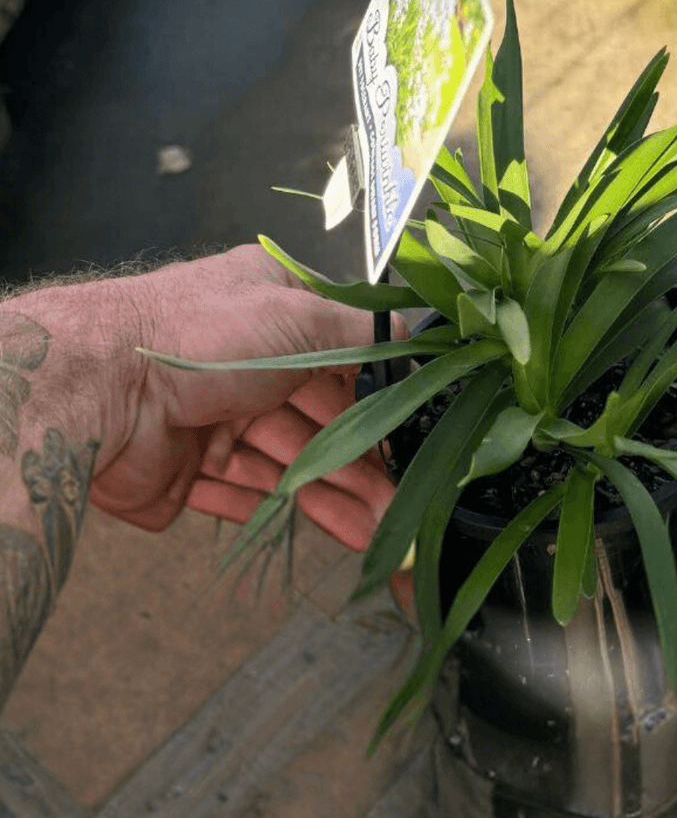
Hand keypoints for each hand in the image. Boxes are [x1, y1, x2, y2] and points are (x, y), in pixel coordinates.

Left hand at [87, 245, 399, 550]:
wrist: (100, 389)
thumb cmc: (206, 337)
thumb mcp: (302, 315)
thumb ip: (364, 331)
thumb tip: (412, 337)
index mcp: (273, 309)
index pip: (342, 354)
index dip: (377, 395)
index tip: (410, 432)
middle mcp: (247, 360)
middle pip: (317, 415)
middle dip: (360, 459)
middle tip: (398, 498)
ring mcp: (215, 414)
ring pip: (287, 460)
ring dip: (333, 493)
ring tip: (375, 527)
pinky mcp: (187, 466)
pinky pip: (244, 492)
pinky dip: (286, 511)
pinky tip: (332, 531)